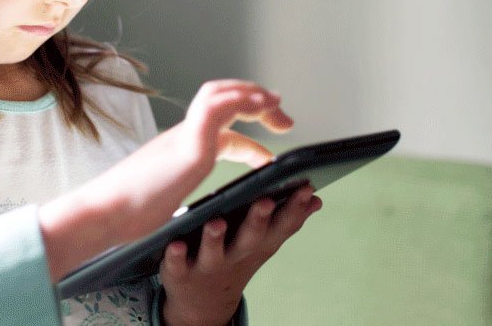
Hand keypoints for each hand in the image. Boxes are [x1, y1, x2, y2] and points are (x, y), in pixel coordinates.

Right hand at [40, 80, 292, 280]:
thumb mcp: (168, 200)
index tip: (271, 155)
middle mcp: (182, 136)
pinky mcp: (187, 145)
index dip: (251, 140)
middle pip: (221, 102)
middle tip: (284, 121)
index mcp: (181, 150)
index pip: (221, 132)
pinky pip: (214, 108)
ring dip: (250, 94)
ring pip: (218, 95)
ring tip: (275, 104)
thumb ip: (184, 192)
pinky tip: (258, 104)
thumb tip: (199, 209)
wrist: (105, 214)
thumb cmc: (129, 213)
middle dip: (255, 103)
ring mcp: (184, 137)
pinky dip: (238, 100)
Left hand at [159, 186, 322, 325]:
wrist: (203, 302)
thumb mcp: (264, 244)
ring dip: (215, 237)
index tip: (306, 188)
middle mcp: (236, 255)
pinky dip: (176, 255)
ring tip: (216, 221)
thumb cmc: (235, 259)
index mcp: (258, 244)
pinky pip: (177, 264)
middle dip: (259, 220)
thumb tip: (315, 197)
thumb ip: (287, 220)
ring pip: (213, 251)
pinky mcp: (180, 272)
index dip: (295, 208)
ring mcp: (208, 265)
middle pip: (250, 238)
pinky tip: (176, 242)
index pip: (281, 226)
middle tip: (265, 201)